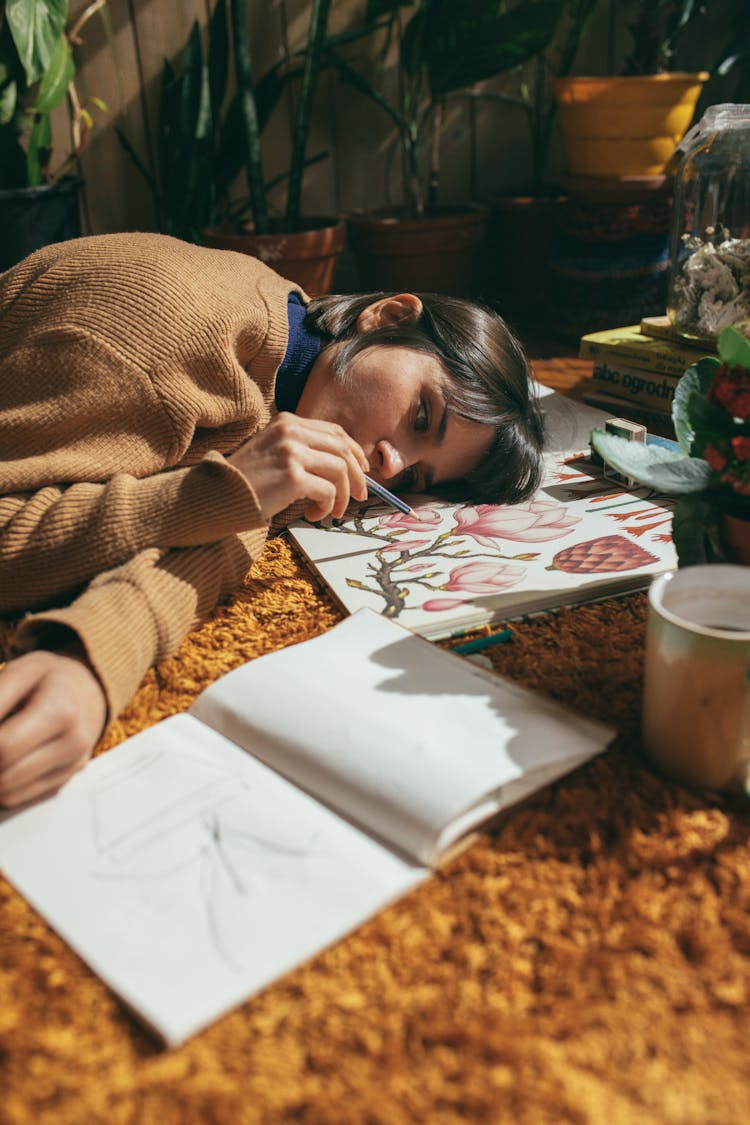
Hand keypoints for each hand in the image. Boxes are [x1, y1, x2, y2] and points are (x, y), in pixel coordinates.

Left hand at [0, 649, 107, 806]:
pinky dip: (0, 785)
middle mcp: (73, 743)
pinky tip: (2, 762)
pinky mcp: (65, 778)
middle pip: (6, 773)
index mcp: (61, 711)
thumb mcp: (22, 671)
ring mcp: (72, 765)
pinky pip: (19, 796)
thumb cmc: (52, 678)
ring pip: (9, 791)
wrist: (91, 689)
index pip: (4, 746)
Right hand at [228, 412, 368, 521]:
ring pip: (339, 470)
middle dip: (356, 476)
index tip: (362, 470)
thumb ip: (303, 449)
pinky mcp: (292, 476)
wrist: (217, 495)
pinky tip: (313, 515)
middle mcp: (291, 432)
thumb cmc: (247, 480)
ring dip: (342, 496)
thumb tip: (345, 466)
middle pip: (342, 449)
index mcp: (288, 422)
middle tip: (360, 497)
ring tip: (331, 511)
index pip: (334, 432)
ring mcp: (291, 452)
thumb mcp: (273, 451)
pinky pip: (327, 491)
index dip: (354, 452)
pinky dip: (326, 506)